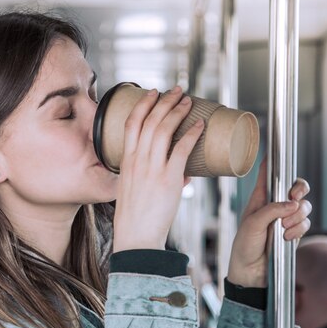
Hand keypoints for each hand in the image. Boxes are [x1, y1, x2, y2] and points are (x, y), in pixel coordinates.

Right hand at [113, 86, 204, 251]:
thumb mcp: (133, 190)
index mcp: (126, 161)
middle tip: (177, 90)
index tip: (151, 93)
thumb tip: (184, 174)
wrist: (136, 237)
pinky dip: (191, 134)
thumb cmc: (135, 217)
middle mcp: (137, 161)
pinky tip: (200, 125)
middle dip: (164, 101)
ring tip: (188, 101)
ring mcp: (151, 169)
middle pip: (150, 121)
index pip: (131, 124)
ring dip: (177, 111)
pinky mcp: (167, 179)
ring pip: (164, 130)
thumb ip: (155, 178)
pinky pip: (181, 150)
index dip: (142, 105)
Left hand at [227, 158, 311, 287]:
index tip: (273, 155)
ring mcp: (285, 219)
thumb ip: (271, 211)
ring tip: (283, 228)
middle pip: (295, 188)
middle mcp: (274, 206)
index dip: (272, 165)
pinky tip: (287, 237)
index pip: (267, 177)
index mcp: (259, 199)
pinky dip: (299, 229)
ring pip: (303, 206)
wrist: (250, 272)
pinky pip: (305, 223)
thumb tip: (292, 203)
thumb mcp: (252, 225)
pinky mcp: (294, 232)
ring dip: (297, 216)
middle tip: (294, 197)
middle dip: (299, 190)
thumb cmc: (244, 246)